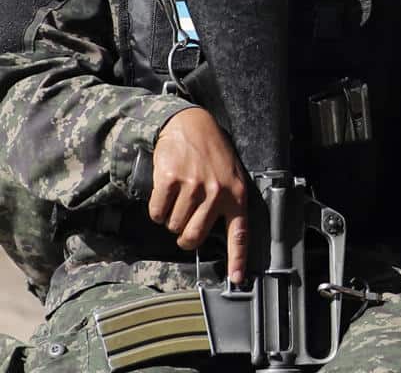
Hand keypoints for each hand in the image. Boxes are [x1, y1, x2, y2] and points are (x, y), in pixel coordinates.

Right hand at [149, 107, 248, 283]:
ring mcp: (193, 187)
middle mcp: (217, 193)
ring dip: (170, 219)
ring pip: (173, 226)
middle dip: (184, 237)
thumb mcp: (231, 176)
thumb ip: (228, 203)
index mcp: (236, 195)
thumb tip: (221, 235)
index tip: (237, 280)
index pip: (240, 233)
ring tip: (178, 198)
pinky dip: (157, 209)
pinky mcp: (170, 180)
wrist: (191, 125)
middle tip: (184, 225)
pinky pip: (157, 213)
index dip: (238, 259)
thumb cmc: (213, 154)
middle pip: (193, 237)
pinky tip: (165, 193)